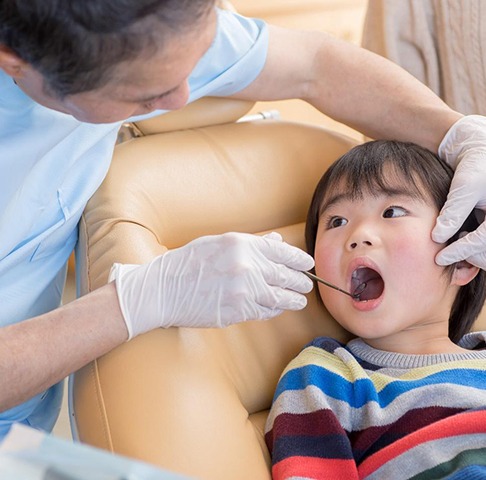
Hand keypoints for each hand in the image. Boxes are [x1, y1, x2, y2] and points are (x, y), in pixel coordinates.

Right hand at [110, 232, 313, 337]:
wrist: (162, 289)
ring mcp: (242, 290)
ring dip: (292, 299)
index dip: (299, 259)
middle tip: (307, 284)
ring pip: (278, 297)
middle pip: (284, 275)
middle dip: (300, 281)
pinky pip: (263, 312)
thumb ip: (251, 243)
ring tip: (299, 300)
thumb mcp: (218, 243)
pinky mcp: (237, 311)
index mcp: (241, 244)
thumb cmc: (187, 263)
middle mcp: (245, 265)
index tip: (308, 264)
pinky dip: (272, 310)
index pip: (281, 252)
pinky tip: (276, 309)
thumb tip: (277, 243)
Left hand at [432, 115, 485, 268]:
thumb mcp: (465, 185)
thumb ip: (453, 211)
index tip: (440, 258)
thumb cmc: (476, 163)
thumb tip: (437, 237)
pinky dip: (471, 247)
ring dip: (470, 253)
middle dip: (468, 255)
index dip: (461, 252)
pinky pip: (483, 244)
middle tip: (446, 251)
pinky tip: (459, 236)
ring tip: (454, 239)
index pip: (483, 242)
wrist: (479, 149)